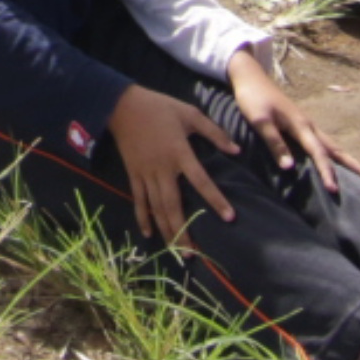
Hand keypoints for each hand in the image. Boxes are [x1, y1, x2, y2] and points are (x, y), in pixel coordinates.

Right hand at [105, 83, 236, 244]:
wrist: (122, 105)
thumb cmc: (160, 107)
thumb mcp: (190, 113)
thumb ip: (214, 133)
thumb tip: (236, 150)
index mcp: (179, 153)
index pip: (201, 181)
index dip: (215, 200)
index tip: (228, 217)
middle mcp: (162, 168)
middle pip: (173, 206)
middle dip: (183, 231)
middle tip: (193, 254)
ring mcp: (146, 174)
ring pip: (157, 208)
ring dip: (167, 231)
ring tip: (177, 252)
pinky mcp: (133, 174)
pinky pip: (139, 201)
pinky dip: (143, 218)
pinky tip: (149, 234)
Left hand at [226, 44, 359, 195]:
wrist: (251, 78)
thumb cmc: (252, 99)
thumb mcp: (260, 121)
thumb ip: (275, 143)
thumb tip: (290, 168)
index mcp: (301, 125)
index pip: (319, 153)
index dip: (326, 172)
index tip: (334, 190)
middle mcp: (309, 126)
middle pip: (337, 150)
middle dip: (356, 166)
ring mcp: (307, 126)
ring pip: (333, 147)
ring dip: (349, 162)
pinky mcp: (302, 126)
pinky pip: (324, 145)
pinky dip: (335, 156)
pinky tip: (337, 163)